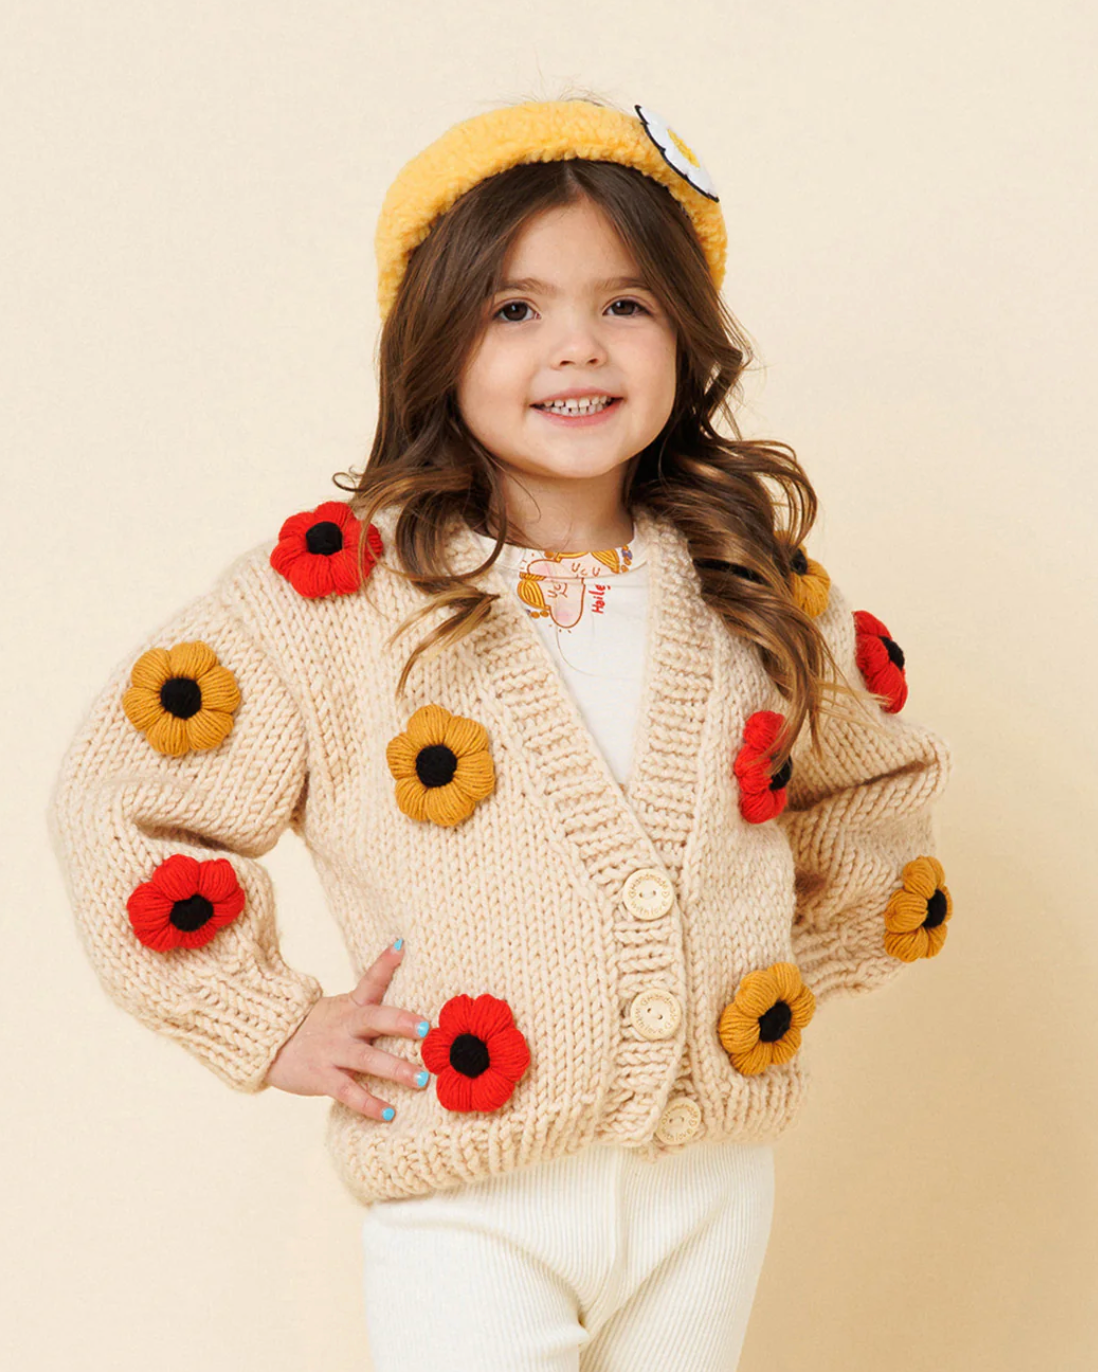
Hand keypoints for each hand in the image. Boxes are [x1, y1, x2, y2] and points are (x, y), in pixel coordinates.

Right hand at [264, 942, 430, 1120]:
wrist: (270, 1046)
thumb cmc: (319, 1028)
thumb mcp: (343, 1009)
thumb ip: (372, 1004)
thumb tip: (408, 992)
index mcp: (351, 1005)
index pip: (370, 979)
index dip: (385, 962)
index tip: (401, 945)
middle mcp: (344, 1025)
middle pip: (373, 1018)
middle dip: (401, 1022)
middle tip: (428, 1029)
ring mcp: (333, 1051)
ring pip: (366, 1059)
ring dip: (395, 1069)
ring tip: (421, 1080)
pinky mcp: (322, 1077)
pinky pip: (349, 1092)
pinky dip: (369, 1104)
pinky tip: (390, 1113)